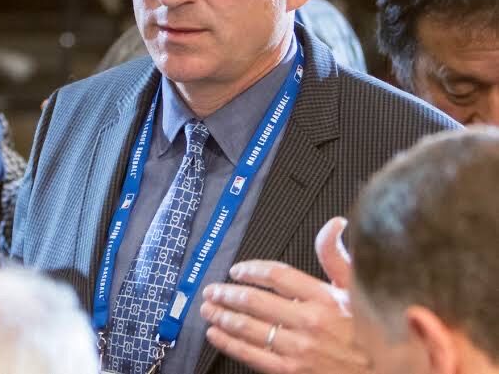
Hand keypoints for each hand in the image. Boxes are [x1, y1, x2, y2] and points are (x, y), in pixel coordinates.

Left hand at [201, 218, 370, 373]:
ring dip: (223, 316)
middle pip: (256, 301)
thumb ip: (338, 257)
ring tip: (208, 309)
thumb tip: (334, 224)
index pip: (276, 275)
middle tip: (212, 290)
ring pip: (249, 328)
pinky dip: (230, 343)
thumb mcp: (359, 290)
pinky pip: (253, 356)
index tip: (237, 270)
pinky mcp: (292, 372)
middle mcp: (308, 321)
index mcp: (323, 297)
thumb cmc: (373, 334)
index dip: (251, 269)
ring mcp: (298, 349)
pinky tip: (218, 335)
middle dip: (228, 294)